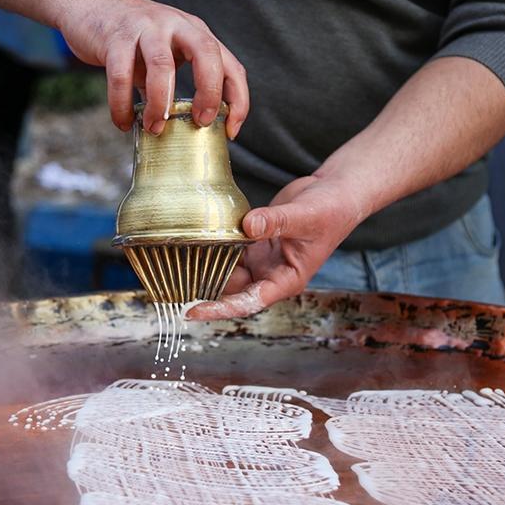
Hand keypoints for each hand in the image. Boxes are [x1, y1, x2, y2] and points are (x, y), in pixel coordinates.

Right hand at [58, 0, 247, 137]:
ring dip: (160, 103)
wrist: (92, 3)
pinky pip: (121, 76)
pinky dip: (121, 105)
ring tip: (154, 128)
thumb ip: (177, 82)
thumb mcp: (167, 53)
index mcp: (196, 33)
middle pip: (207, 54)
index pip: (230, 65)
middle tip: (200, 122)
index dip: (238, 100)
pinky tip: (123, 122)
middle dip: (208, 93)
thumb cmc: (134, 38)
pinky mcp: (115, 37)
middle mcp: (176, 25)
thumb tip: (186, 129)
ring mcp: (146, 28)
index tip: (231, 130)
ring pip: (162, 66)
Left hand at [187, 174, 364, 320]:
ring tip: (172, 264)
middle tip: (169, 286)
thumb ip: (276, 221)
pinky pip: (228, 249)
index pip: (249, 301)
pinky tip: (190, 242)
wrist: (335, 193)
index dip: (220, 308)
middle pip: (231, 290)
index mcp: (286, 280)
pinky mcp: (254, 243)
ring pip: (226, 270)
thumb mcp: (305, 216)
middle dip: (203, 290)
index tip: (192, 311)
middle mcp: (271, 275)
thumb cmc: (331, 210)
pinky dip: (212, 246)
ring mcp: (261, 260)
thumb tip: (247, 225)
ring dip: (204, 268)